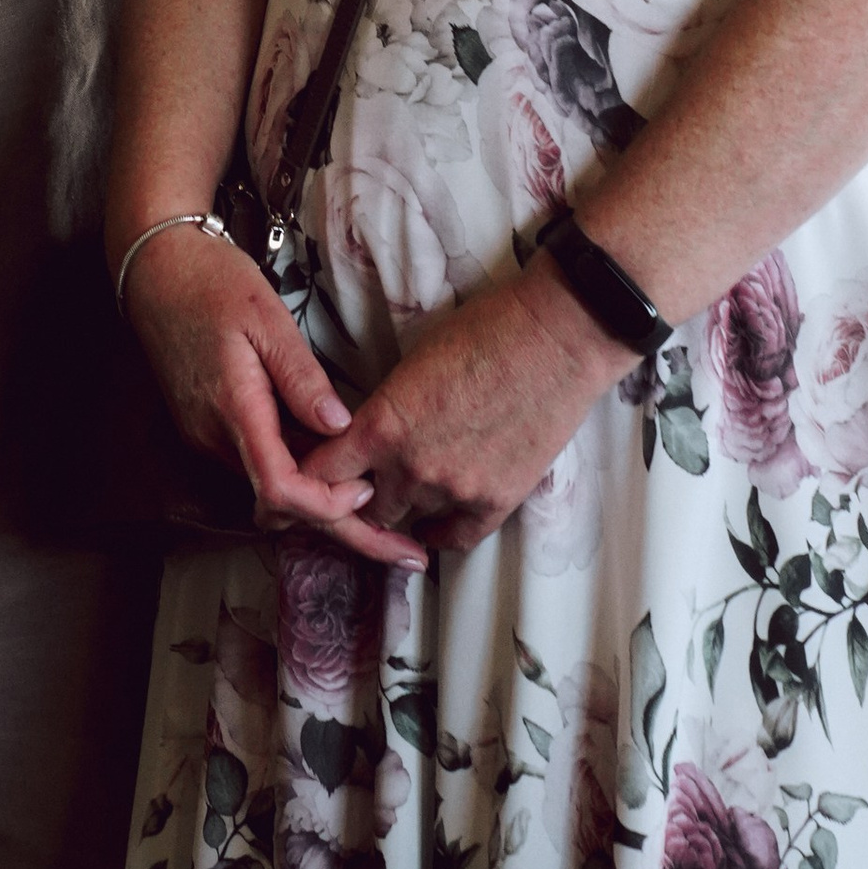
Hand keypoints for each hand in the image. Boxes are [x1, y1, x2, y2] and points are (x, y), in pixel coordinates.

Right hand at [121, 223, 423, 567]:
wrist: (153, 269)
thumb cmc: (209, 282)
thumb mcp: (265, 317)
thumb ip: (301, 377)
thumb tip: (340, 427)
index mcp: (234, 410)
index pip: (280, 489)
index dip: (328, 504)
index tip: (369, 492)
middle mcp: (216, 438)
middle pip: (283, 506)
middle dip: (343, 529)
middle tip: (401, 547)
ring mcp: (208, 437)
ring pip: (272, 489)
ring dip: (320, 500)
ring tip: (378, 500)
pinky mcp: (208, 429)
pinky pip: (259, 465)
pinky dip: (298, 474)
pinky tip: (331, 461)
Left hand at [292, 262, 628, 560]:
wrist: (555, 337)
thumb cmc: (483, 329)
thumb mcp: (413, 361)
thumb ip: (386, 408)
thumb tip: (367, 433)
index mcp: (382, 424)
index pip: (321, 473)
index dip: (312, 476)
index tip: (313, 476)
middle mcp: (411, 467)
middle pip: (363, 507)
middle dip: (359, 497)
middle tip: (362, 487)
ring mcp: (454, 490)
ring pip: (408, 521)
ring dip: (404, 508)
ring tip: (405, 493)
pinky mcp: (496, 502)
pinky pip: (455, 539)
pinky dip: (441, 531)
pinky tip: (436, 521)